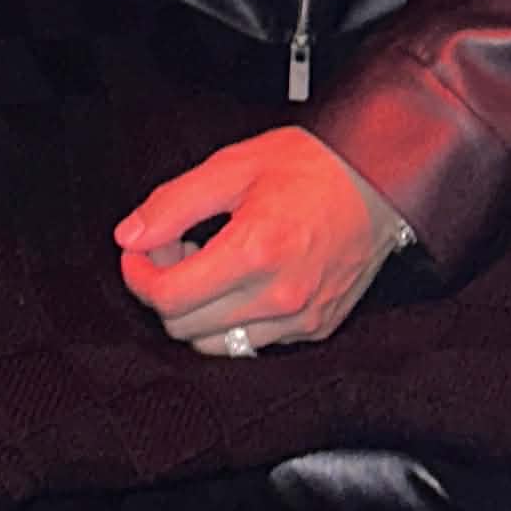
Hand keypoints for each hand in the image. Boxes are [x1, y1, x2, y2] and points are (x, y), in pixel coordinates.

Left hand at [115, 127, 407, 354]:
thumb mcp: (233, 166)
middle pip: (185, 327)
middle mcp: (280, 295)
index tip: (137, 250)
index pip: (169, 297)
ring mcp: (301, 318)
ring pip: (216, 345)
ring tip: (207, 263)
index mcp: (255, 251)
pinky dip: (232, 319)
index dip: (138, 275)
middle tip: (173, 248)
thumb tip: (129, 236)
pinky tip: (239, 279)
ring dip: (196, 310)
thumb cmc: (312, 165)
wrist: (381, 178)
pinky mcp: (316, 328)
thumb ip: (173, 203)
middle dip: (164, 288)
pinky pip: (253, 343)